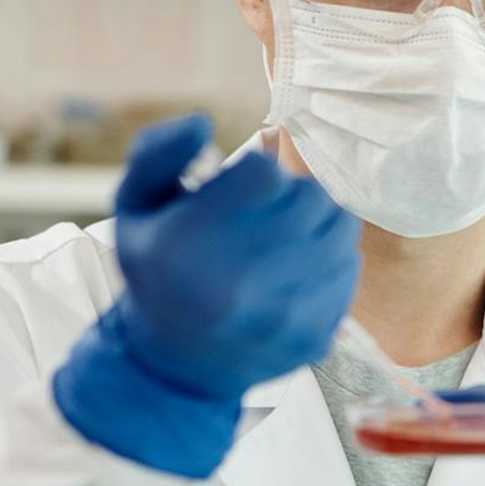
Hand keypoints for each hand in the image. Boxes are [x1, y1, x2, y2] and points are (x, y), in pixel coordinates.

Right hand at [53, 113, 359, 476]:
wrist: (175, 365)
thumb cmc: (158, 271)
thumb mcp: (135, 207)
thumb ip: (158, 152)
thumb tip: (202, 120)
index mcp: (188, 246)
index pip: (264, 172)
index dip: (257, 172)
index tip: (242, 190)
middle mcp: (237, 284)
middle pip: (310, 196)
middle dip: (291, 194)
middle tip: (267, 212)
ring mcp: (281, 315)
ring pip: (339, 227)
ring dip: (317, 222)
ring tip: (285, 237)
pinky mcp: (314, 335)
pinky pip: (349, 267)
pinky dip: (330, 259)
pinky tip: (297, 271)